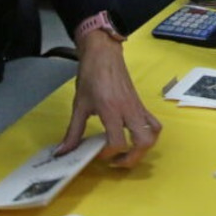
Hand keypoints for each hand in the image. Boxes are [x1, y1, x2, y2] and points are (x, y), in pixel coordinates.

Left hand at [60, 31, 161, 167]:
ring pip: (153, 134)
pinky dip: (148, 134)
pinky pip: (153, 123)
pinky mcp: (141, 104)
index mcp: (111, 110)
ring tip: (128, 152)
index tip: (97, 154)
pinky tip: (134, 136)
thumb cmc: (90, 76)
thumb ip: (72, 132)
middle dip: (131, 158)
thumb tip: (62, 152)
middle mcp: (128, 110)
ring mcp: (138, 107)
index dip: (107, 154)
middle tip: (116, 161)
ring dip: (143, 148)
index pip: (117, 142)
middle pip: (142, 142)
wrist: (104, 54)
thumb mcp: (79, 105)